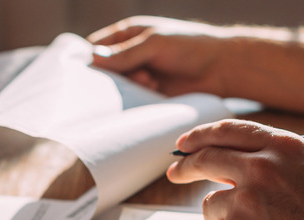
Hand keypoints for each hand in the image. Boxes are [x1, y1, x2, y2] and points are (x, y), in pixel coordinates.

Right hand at [87, 16, 230, 95]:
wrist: (221, 68)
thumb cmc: (189, 47)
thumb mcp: (154, 44)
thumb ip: (124, 54)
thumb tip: (93, 59)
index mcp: (129, 34)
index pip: (97, 46)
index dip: (88, 59)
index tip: (82, 74)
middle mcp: (131, 55)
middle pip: (105, 70)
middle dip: (107, 79)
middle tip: (117, 83)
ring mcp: (141, 76)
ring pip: (119, 87)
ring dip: (125, 89)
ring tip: (142, 85)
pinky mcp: (150, 95)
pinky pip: (134, 101)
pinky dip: (135, 101)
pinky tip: (144, 96)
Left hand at [166, 120, 303, 219]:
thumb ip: (277, 158)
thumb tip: (235, 156)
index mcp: (283, 148)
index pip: (228, 131)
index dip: (201, 136)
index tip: (185, 144)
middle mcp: (262, 169)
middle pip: (206, 159)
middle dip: (185, 166)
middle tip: (175, 172)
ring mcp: (246, 202)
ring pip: (212, 204)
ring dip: (224, 218)